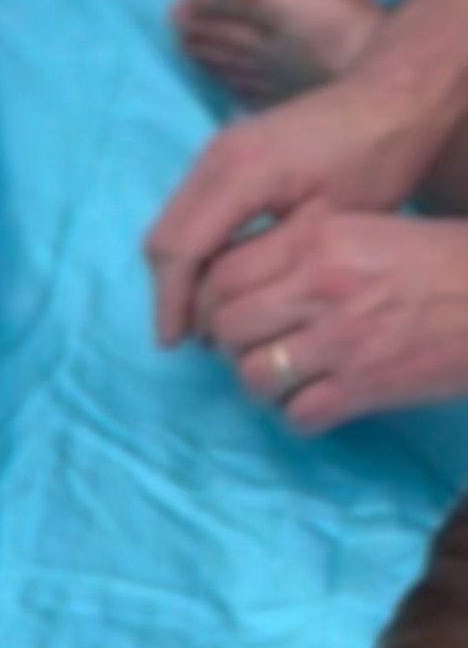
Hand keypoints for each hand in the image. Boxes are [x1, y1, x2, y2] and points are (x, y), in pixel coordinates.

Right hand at [145, 75, 431, 349]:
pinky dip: (193, 249)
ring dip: (179, 272)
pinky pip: (188, 209)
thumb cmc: (373, 162)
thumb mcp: (327, 223)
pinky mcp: (224, 152)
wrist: (389, 100)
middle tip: (187, 340)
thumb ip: (267, 261)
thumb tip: (223, 305)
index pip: (179, 249)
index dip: (172, 302)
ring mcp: (214, 151)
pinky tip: (217, 278)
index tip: (175, 345)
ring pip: (171, 224)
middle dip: (168, 292)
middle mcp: (212, 158)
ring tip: (201, 318)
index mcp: (237, 174)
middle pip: (163, 237)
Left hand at [183, 200, 467, 431]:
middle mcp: (321, 284)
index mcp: (317, 237)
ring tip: (281, 381)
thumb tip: (243, 280)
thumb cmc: (438, 261)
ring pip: (254, 376)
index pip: (223, 273)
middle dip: (228, 346)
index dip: (209, 302)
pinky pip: (299, 415)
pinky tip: (317, 403)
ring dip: (260, 385)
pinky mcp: (367, 386)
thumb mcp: (365, 230)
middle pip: (227, 326)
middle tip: (249, 350)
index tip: (222, 315)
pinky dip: (299, 416)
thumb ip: (303, 247)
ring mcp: (342, 339)